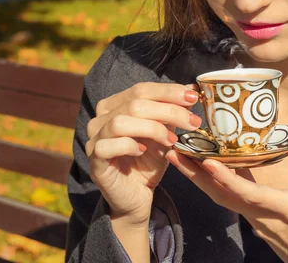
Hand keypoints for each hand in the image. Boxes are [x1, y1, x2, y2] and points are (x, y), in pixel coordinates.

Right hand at [86, 83, 201, 226]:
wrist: (137, 197)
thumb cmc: (148, 162)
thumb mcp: (164, 133)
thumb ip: (172, 112)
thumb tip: (191, 89)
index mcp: (115, 106)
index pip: (141, 89)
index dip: (168, 91)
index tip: (193, 96)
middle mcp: (101, 118)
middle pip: (134, 103)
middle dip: (168, 110)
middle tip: (193, 122)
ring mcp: (94, 139)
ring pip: (121, 122)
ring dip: (152, 128)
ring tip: (172, 140)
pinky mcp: (94, 160)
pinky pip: (108, 146)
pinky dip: (129, 146)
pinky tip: (143, 152)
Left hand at [165, 142, 287, 262]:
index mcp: (282, 208)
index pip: (248, 193)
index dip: (227, 178)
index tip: (207, 162)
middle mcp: (262, 216)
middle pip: (222, 195)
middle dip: (196, 175)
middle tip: (175, 153)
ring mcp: (256, 221)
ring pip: (223, 199)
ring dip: (200, 179)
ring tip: (183, 157)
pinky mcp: (256, 222)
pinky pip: (232, 201)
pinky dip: (217, 183)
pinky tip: (210, 167)